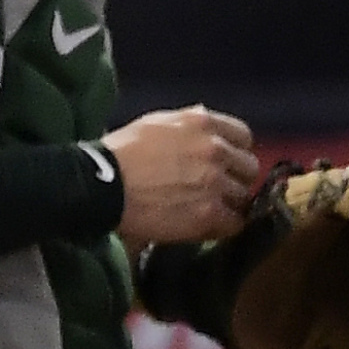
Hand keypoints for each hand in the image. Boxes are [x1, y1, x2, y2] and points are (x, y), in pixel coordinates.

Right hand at [108, 102, 258, 247]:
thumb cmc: (118, 154)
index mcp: (203, 123)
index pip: (244, 137)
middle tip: (214, 189)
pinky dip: (223, 225)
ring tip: (204, 209)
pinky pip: (234, 223)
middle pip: (248, 168)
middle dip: (234, 178)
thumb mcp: (156, 123)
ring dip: (227, 204)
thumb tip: (208, 131)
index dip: (235, 152)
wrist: (100, 186)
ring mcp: (215, 182)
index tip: (224, 164)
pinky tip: (206, 225)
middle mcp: (216, 149)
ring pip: (242, 196)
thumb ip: (189, 126)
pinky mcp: (209, 213)